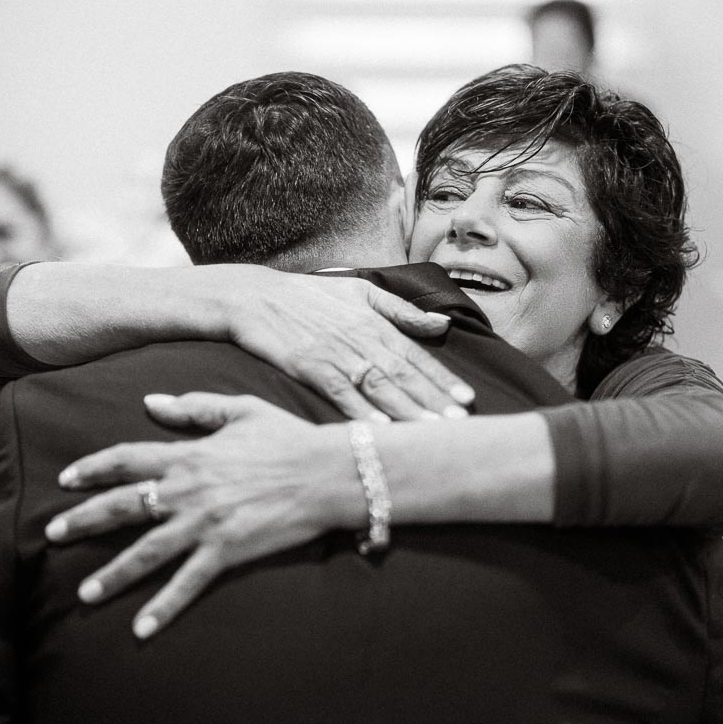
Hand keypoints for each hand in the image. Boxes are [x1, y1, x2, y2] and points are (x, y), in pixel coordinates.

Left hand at [46, 392, 363, 638]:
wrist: (328, 473)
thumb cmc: (288, 438)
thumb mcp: (240, 410)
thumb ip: (193, 407)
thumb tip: (151, 401)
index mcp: (190, 455)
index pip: (127, 459)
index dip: (93, 468)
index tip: (66, 479)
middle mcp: (189, 490)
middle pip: (124, 506)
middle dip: (85, 521)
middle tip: (51, 534)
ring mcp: (206, 524)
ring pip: (147, 552)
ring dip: (113, 573)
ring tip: (84, 593)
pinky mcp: (226, 552)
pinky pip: (188, 584)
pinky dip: (163, 608)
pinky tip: (140, 630)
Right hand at [228, 271, 473, 421]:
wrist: (256, 297)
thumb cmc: (310, 296)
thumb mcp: (360, 292)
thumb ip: (402, 310)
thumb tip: (442, 324)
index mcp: (375, 323)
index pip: (416, 355)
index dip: (442, 378)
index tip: (467, 399)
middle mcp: (361, 339)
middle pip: (403, 375)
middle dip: (432, 400)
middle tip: (459, 425)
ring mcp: (335, 354)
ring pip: (378, 386)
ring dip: (405, 410)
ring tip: (431, 431)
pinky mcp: (309, 368)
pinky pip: (339, 393)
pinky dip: (359, 410)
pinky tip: (378, 427)